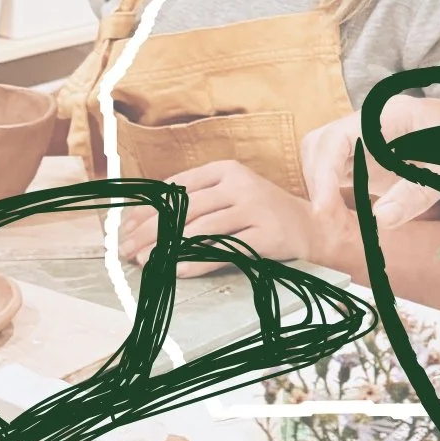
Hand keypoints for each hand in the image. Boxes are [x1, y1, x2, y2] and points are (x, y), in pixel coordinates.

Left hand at [123, 161, 352, 270]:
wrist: (313, 226)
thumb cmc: (262, 214)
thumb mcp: (231, 197)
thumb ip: (197, 202)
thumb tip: (145, 220)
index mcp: (226, 169)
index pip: (177, 187)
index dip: (149, 208)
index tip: (126, 228)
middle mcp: (239, 184)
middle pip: (184, 209)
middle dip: (149, 231)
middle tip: (127, 250)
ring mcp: (254, 208)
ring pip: (200, 229)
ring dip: (168, 248)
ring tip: (146, 262)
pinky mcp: (266, 234)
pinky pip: (224, 250)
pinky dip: (197, 262)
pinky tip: (178, 271)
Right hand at [301, 95, 439, 230]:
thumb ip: (418, 192)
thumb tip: (380, 219)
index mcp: (386, 116)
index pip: (337, 138)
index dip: (324, 172)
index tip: (325, 208)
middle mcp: (368, 124)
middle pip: (319, 145)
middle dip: (318, 183)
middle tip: (331, 221)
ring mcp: (364, 140)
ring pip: (321, 158)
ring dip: (322, 191)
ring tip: (339, 225)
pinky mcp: (365, 158)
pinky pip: (336, 173)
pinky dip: (332, 196)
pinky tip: (343, 220)